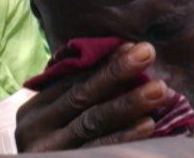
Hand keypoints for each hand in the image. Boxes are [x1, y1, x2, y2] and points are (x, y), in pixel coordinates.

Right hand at [16, 42, 170, 151]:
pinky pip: (99, 150)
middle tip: (147, 52)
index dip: (102, 62)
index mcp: (35, 110)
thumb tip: (121, 54)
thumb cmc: (57, 147)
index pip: (71, 79)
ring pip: (92, 122)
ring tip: (158, 89)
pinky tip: (148, 124)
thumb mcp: (54, 120)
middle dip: (116, 72)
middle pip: (81, 96)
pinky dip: (124, 136)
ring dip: (128, 103)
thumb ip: (76, 95)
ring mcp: (51, 151)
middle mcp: (36, 129)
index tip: (131, 45)